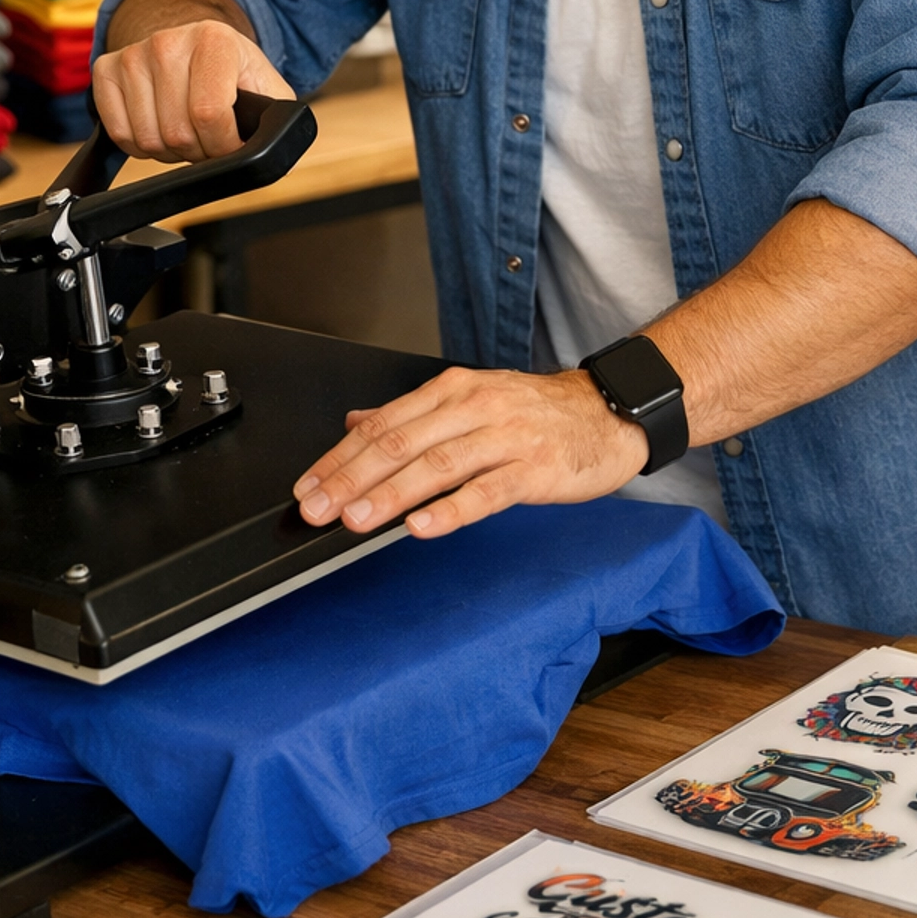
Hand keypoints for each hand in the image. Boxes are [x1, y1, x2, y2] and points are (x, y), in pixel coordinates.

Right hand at [92, 17, 293, 161]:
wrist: (196, 48)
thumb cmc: (234, 74)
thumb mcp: (267, 89)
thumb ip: (277, 115)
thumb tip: (276, 143)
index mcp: (215, 39)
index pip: (209, 114)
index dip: (223, 145)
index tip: (231, 144)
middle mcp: (168, 40)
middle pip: (177, 133)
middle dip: (198, 151)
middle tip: (208, 137)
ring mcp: (133, 54)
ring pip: (147, 139)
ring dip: (169, 151)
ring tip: (186, 130)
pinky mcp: (105, 69)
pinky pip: (119, 134)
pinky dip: (141, 146)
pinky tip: (159, 125)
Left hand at [293, 365, 649, 538]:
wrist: (608, 412)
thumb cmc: (536, 412)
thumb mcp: (470, 399)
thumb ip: (413, 414)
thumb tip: (356, 423)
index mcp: (452, 390)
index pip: (383, 425)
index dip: (340, 457)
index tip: (308, 485)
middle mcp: (474, 407)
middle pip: (401, 443)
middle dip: (350, 478)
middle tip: (316, 507)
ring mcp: (505, 438)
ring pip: (436, 466)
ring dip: (390, 494)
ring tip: (356, 518)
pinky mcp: (534, 470)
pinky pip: (486, 492)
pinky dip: (450, 510)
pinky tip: (421, 527)